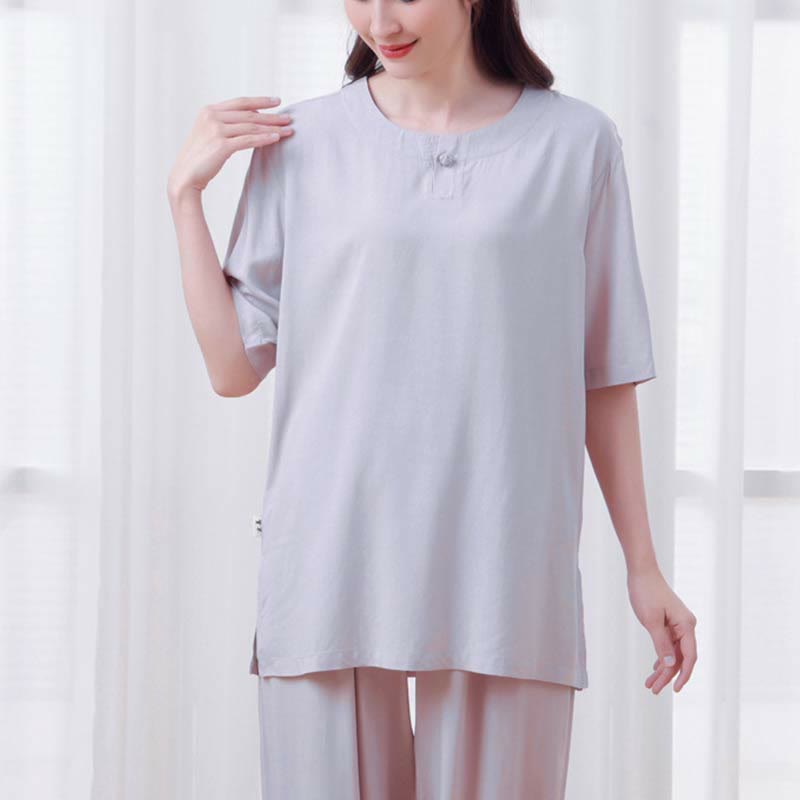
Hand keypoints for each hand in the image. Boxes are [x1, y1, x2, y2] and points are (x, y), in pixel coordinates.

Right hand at [166, 95, 292, 199]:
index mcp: (209, 110)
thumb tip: (252, 119)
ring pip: (251, 126)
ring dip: (272, 128)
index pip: (240, 102)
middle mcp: (212, 116)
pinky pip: (248, 140)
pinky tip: (276, 138)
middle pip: (249, 114)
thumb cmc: (200, 158)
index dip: (260, 101)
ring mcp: (216, 130)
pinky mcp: (221, 145)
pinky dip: (264, 138)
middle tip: (289, 118)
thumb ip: (226, 124)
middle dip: (272, 116)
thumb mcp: (210, 134)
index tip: (277, 101)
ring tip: (288, 130)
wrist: (185, 176)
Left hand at [626, 565, 697, 693]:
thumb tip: (670, 665)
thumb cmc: (646, 592)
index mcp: (686, 625)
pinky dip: (661, 657)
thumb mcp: (651, 621)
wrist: (641, 572)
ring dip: (662, 669)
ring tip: (650, 684)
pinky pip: (668, 645)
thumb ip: (661, 644)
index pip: (689, 657)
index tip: (676, 689)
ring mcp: (678, 625)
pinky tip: (655, 669)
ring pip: (673, 653)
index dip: (684, 675)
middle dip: (667, 675)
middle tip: (653, 690)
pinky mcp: (669, 623)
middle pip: (680, 658)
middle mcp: (686, 626)